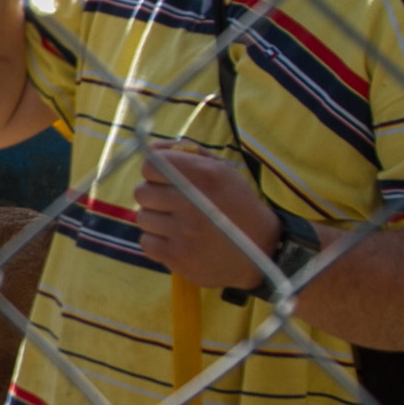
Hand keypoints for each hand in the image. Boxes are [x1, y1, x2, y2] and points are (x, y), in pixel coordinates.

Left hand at [133, 142, 282, 290]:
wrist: (261, 248)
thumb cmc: (236, 204)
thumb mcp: (222, 170)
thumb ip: (186, 152)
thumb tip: (149, 148)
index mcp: (205, 174)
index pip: (150, 165)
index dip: (154, 172)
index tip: (165, 180)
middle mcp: (193, 201)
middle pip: (141, 192)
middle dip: (154, 197)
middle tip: (173, 204)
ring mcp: (184, 231)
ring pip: (142, 218)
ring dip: (156, 220)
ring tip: (179, 224)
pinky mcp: (178, 256)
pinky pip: (146, 242)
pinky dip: (157, 241)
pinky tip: (177, 240)